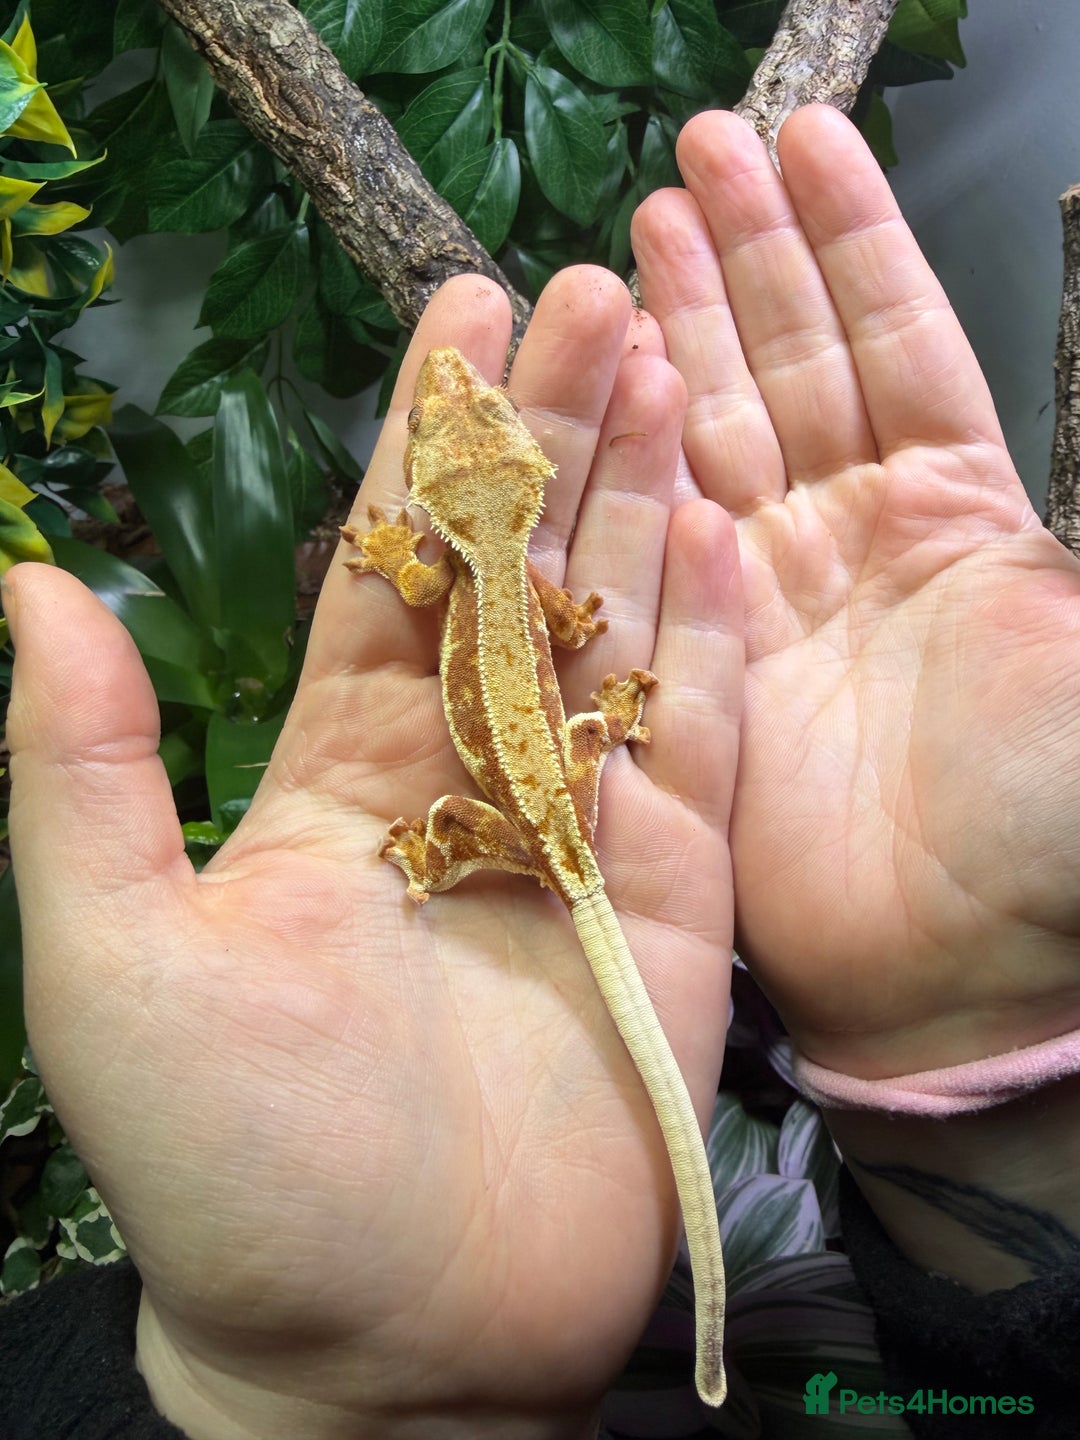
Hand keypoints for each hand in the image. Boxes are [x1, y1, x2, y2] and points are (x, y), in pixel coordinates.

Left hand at [4, 267, 740, 1439]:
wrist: (384, 1342)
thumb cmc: (230, 1165)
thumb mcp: (114, 957)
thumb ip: (82, 770)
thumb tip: (33, 580)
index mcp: (340, 765)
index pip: (390, 566)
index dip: (422, 439)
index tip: (462, 313)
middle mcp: (466, 775)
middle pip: (520, 570)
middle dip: (554, 432)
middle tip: (594, 294)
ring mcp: (579, 833)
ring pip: (617, 634)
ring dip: (639, 501)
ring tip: (666, 368)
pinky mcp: (673, 906)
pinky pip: (696, 752)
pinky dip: (707, 643)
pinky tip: (713, 533)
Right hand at [633, 106, 1079, 1081]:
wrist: (963, 970)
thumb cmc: (1047, 810)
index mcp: (961, 512)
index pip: (901, 343)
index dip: (855, 241)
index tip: (807, 135)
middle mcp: (853, 537)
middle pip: (794, 366)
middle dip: (748, 256)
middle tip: (694, 152)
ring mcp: (766, 597)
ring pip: (717, 435)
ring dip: (683, 329)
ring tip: (638, 227)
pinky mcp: (697, 662)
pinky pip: (660, 543)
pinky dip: (636, 464)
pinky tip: (612, 384)